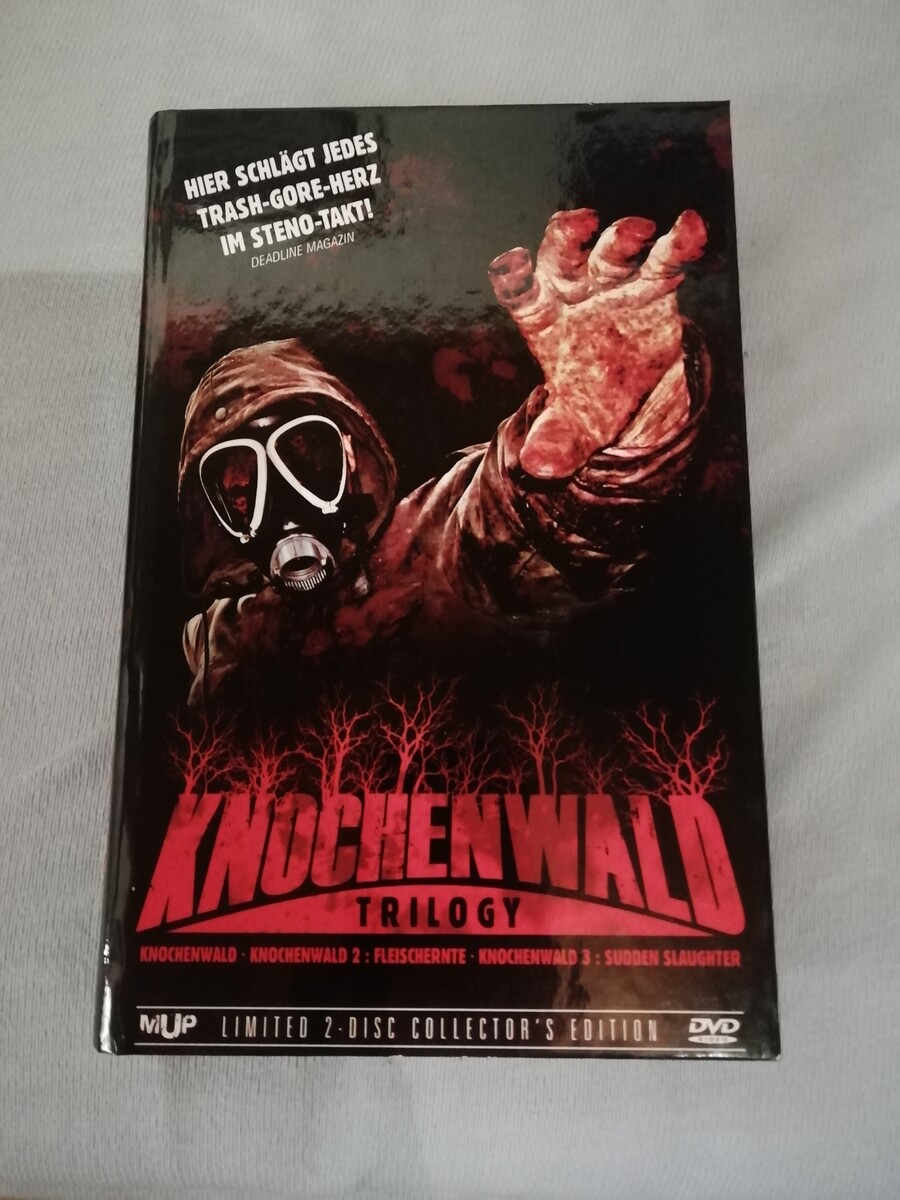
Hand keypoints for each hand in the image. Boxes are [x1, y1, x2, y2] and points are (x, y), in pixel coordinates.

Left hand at [488, 209, 706, 478]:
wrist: (634, 393)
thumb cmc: (591, 401)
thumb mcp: (574, 430)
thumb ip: (556, 444)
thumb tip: (539, 468)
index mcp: (543, 321)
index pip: (521, 294)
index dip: (514, 277)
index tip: (509, 263)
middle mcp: (575, 293)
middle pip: (562, 257)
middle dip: (567, 237)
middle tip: (577, 223)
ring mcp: (614, 285)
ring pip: (612, 251)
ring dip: (623, 237)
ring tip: (637, 230)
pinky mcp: (654, 286)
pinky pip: (665, 258)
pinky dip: (679, 241)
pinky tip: (693, 227)